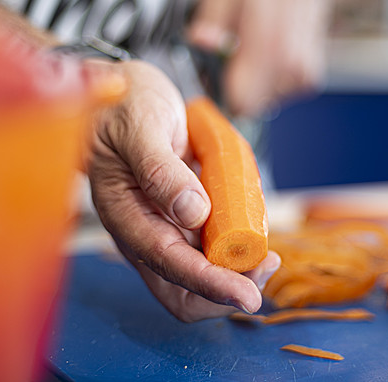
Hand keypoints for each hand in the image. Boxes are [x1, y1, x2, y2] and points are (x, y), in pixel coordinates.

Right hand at [87, 60, 280, 321]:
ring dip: (236, 271)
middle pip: (184, 290)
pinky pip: (211, 246)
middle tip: (267, 264)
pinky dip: (236, 245)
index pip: (169, 265)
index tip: (249, 296)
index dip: (211, 285)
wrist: (121, 91)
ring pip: (201, 274)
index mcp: (125, 215)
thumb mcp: (140, 127)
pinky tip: (253, 223)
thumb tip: (193, 212)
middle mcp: (143, 231)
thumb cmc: (123, 104)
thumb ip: (160, 170)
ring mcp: (162, 227)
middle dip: (226, 289)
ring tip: (266, 249)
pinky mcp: (180, 218)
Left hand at [187, 0, 332, 116]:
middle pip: (247, 106)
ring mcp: (302, 74)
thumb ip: (210, 19)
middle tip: (227, 59)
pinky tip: (266, 55)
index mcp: (270, 41)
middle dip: (230, 88)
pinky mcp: (308, 81)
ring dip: (248, 83)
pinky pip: (275, 96)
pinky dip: (265, 81)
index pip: (240, 98)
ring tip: (250, 50)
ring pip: (260, 103)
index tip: (209, 76)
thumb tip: (200, 41)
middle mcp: (291, 62)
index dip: (216, 92)